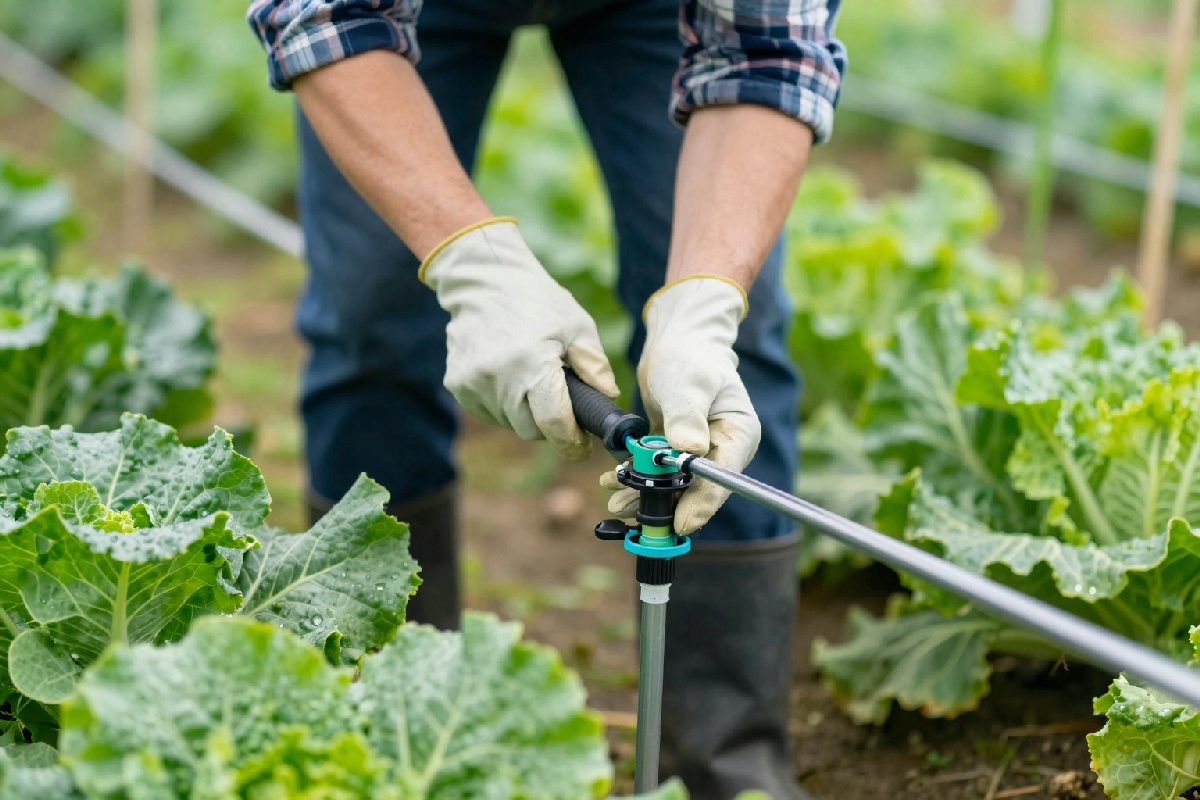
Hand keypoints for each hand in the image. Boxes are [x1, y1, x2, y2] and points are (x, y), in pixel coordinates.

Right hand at [421, 217, 618, 459]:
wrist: (483, 279)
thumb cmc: (537, 300)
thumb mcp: (577, 326)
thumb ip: (595, 366)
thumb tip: (608, 399)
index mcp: (533, 364)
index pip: (554, 424)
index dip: (571, 443)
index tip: (583, 448)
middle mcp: (499, 379)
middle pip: (531, 430)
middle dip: (549, 425)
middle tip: (560, 404)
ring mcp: (473, 383)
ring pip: (508, 422)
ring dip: (525, 412)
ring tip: (531, 378)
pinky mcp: (457, 384)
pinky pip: (488, 410)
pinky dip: (503, 403)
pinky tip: (509, 375)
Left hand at [601, 276, 759, 533]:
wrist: (678, 341)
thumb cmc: (690, 356)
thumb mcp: (688, 383)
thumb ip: (687, 415)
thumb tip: (691, 449)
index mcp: (738, 435)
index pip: (723, 479)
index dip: (700, 504)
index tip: (679, 522)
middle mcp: (722, 449)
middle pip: (697, 489)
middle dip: (664, 503)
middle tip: (630, 510)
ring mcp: (699, 453)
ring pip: (673, 485)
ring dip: (644, 494)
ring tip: (615, 501)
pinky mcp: (678, 452)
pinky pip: (658, 473)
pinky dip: (637, 478)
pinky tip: (613, 480)